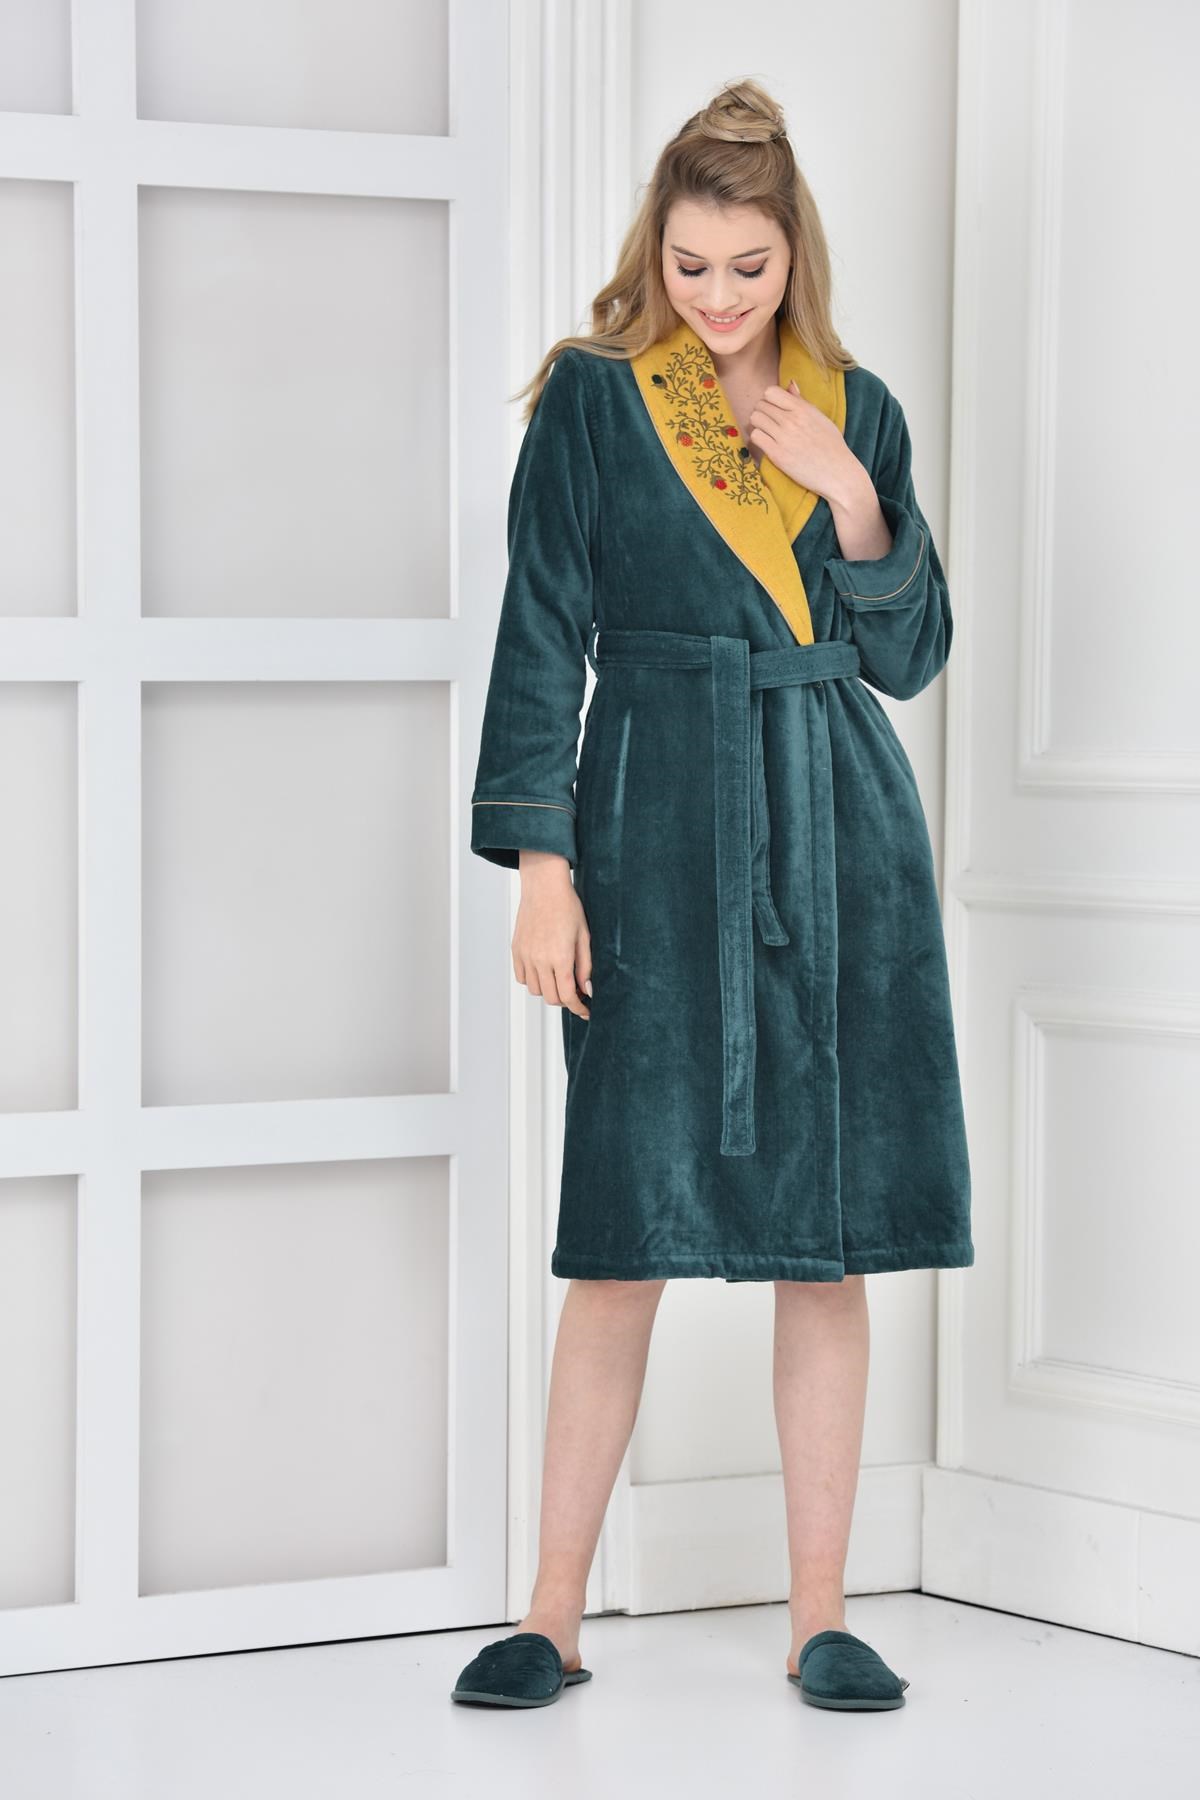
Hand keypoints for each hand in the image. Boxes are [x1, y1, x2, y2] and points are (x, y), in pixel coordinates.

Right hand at [513, 854, 591, 1018]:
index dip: (578, 1008)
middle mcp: (540, 960)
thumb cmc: (567, 907)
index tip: (585, 1011)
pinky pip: (522, 978)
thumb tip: (587, 989)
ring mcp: (525, 956)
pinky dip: (533, 980)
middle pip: (551, 998)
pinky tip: (544, 970)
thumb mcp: (584, 936)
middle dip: (566, 1000)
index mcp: (560, 958)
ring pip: (535, 990)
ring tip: (559, 978)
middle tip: (575, 991)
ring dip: (549, 990)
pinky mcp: (516, 951)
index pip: (568, 995)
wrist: (544, 887)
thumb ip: (585, 966)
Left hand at [748, 378, 864, 508]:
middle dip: (763, 413)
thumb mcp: (820, 418)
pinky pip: (755, 437)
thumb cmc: (831, 446)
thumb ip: (802, 401)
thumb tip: (790, 384)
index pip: (771, 392)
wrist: (838, 473)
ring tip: (768, 433)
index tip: (775, 409)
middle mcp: (792, 420)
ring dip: (759, 425)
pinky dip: (758, 440)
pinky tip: (767, 445)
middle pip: (760, 405)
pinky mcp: (777, 454)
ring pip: (755, 419)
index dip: (769, 400)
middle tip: (770, 424)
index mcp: (803, 409)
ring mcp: (783, 437)